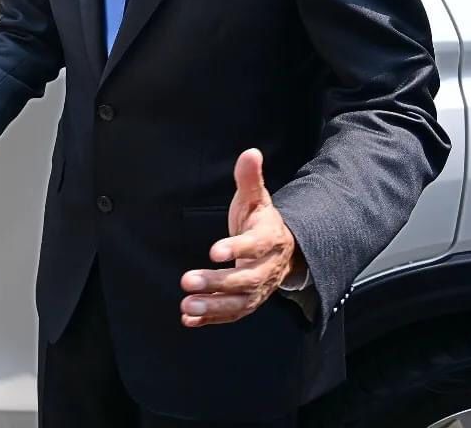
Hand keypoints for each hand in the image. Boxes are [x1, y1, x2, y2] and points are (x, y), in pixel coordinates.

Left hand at [179, 149, 300, 327]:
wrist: (284, 250)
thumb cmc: (262, 221)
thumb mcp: (256, 198)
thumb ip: (250, 179)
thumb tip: (250, 152)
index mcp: (270, 239)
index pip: (255, 245)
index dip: (236, 248)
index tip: (213, 250)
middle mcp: (266, 268)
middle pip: (245, 279)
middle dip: (217, 282)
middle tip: (187, 280)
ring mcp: (258, 289)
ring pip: (238, 302)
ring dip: (213, 306)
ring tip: (187, 305)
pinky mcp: (246, 302)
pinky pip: (231, 315)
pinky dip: (210, 319)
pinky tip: (188, 319)